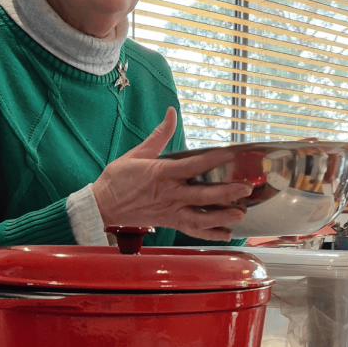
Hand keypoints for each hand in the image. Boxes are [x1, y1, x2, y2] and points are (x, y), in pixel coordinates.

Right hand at [92, 107, 252, 241]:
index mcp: (161, 174)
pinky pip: (191, 230)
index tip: (230, 154)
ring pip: (200, 217)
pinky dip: (209, 234)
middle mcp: (169, 195)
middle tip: (245, 190)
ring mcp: (170, 211)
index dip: (212, 160)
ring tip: (240, 214)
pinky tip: (225, 233)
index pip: (192, 166)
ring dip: (222, 217)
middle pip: (202, 196)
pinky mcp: (169, 222)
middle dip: (226, 193)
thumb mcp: (137, 153)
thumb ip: (159, 135)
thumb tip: (172, 112)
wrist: (102, 206)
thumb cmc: (117, 179)